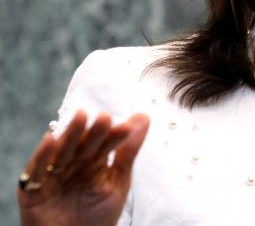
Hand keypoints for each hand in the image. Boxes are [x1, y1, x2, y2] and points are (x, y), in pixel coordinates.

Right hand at [17, 111, 149, 225]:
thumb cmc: (98, 219)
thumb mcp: (118, 182)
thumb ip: (128, 152)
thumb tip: (144, 117)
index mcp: (93, 161)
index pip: (103, 144)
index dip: (113, 135)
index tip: (126, 127)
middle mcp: (72, 164)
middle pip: (82, 144)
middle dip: (93, 132)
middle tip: (104, 118)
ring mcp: (52, 175)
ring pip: (61, 151)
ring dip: (70, 135)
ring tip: (81, 118)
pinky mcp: (32, 188)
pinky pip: (35, 170)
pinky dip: (42, 155)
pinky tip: (49, 140)